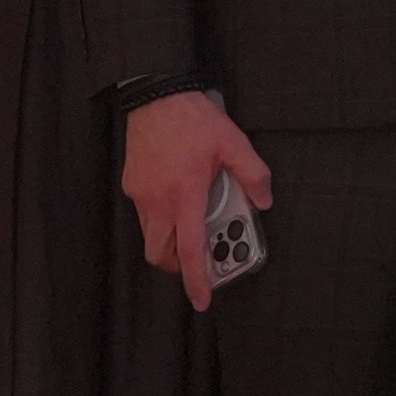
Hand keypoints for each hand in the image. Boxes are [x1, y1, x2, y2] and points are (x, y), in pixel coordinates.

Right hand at [122, 90, 271, 313]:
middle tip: (197, 257)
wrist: (155, 94)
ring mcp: (140, 194)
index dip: (196, 279)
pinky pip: (144, 214)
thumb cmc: (194, 119)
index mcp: (186, 194)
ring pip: (151, 235)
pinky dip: (161, 218)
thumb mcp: (234, 142)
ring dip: (170, 240)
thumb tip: (264, 201)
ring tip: (192, 221)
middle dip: (178, 264)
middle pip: (161, 253)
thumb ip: (253, 174)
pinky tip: (177, 196)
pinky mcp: (131, 184)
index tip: (201, 300)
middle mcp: (158, 200)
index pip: (190, 248)